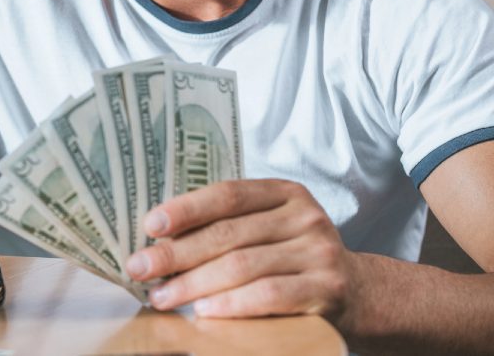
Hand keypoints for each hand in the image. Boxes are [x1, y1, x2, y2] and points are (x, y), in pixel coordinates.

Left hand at [124, 179, 352, 318]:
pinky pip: (270, 295)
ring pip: (243, 265)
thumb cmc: (295, 260)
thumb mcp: (270, 230)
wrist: (363, 295)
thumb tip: (158, 240)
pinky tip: (204, 311)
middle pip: (228, 234)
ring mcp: (319, 252)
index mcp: (285, 193)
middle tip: (140, 268)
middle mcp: (305, 217)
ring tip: (162, 296)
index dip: (186, 208)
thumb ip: (228, 227)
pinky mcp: (327, 289)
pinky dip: (232, 304)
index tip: (150, 225)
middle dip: (176, 253)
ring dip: (194, 284)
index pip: (228, 195)